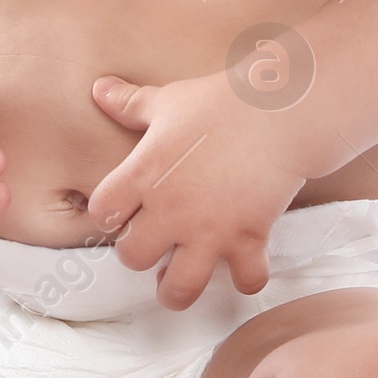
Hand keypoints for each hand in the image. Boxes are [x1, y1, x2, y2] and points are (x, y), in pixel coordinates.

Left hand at [85, 70, 308, 309]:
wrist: (278, 110)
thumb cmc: (219, 102)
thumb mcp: (168, 100)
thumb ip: (130, 104)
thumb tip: (99, 88)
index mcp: (144, 174)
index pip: (102, 213)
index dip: (109, 214)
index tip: (122, 211)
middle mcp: (171, 209)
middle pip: (132, 258)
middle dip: (139, 255)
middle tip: (153, 245)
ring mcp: (210, 229)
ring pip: (179, 288)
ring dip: (177, 289)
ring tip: (179, 281)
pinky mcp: (249, 239)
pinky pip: (244, 281)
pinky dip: (245, 280)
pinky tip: (241, 266)